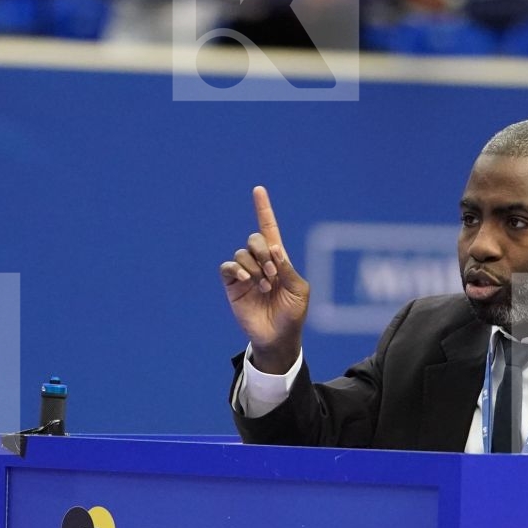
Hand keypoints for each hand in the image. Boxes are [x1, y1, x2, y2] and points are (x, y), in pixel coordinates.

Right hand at [219, 186, 308, 373]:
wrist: (278, 337)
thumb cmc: (293, 314)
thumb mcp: (299, 290)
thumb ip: (288, 268)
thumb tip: (274, 249)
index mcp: (278, 259)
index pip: (269, 229)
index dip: (263, 209)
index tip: (258, 190)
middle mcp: (260, 262)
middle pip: (255, 238)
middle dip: (264, 252)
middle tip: (272, 273)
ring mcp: (245, 273)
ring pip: (242, 254)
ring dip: (254, 267)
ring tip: (264, 286)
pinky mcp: (233, 285)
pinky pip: (228, 267)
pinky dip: (237, 269)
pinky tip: (247, 280)